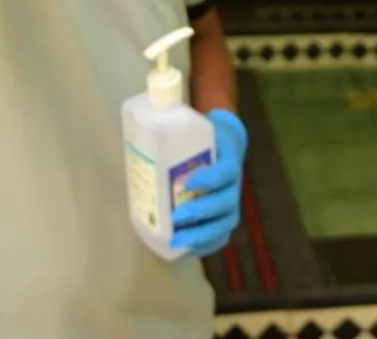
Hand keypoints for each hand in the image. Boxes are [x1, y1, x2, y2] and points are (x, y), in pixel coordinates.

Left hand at [170, 110, 248, 257]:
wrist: (226, 145)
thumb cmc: (205, 138)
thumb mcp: (198, 129)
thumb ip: (177, 129)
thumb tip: (142, 127)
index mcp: (228, 161)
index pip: (224, 172)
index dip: (209, 179)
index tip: (187, 182)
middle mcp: (233, 185)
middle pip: (224, 203)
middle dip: (200, 212)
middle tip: (176, 216)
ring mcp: (231, 204)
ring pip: (223, 224)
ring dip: (200, 235)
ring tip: (177, 240)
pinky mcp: (225, 218)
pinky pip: (220, 237)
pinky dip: (204, 245)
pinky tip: (185, 249)